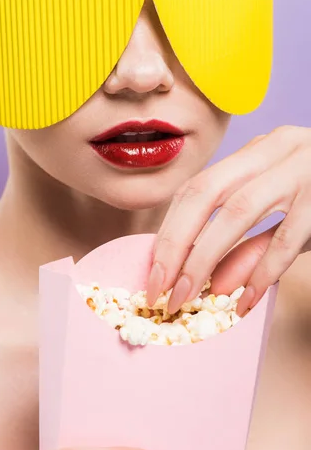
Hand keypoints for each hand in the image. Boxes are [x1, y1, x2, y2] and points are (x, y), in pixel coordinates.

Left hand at [148, 126, 310, 314]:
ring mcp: (305, 166)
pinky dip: (262, 270)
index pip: (196, 188)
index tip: (154, 274)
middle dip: (176, 245)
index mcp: (258, 151)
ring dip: (206, 258)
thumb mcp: (285, 217)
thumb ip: (248, 244)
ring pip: (237, 210)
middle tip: (162, 291)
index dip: (169, 232)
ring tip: (190, 297)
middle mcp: (276, 149)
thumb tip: (209, 281)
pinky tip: (244, 300)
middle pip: (205, 194)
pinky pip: (287, 234)